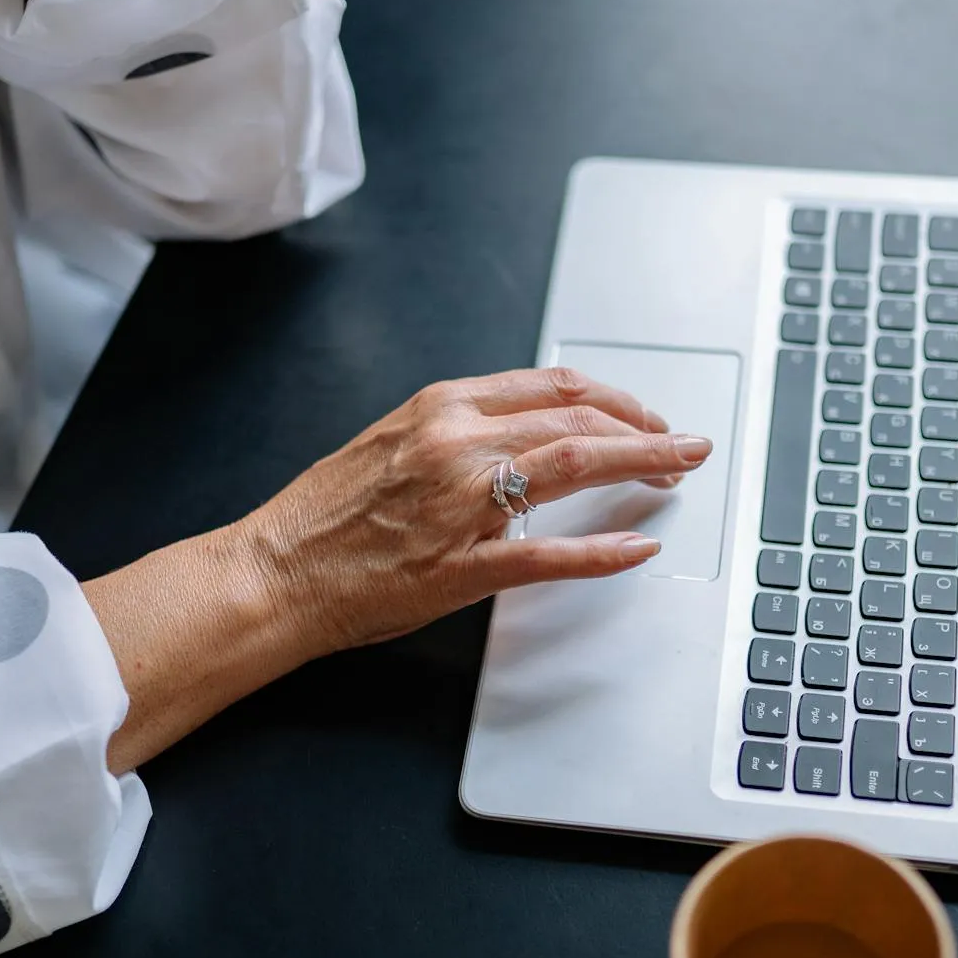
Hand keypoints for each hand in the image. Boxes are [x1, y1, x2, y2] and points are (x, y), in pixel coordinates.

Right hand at [248, 365, 710, 653]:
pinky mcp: (459, 566)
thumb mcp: (393, 443)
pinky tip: (637, 548)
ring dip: (643, 464)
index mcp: (442, 408)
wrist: (273, 570)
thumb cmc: (325, 516)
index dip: (616, 398)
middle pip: (579, 418)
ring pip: (576, 465)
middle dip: (646, 428)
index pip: (554, 386)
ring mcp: (460, 503)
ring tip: (679, 472)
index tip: (647, 414)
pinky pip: (548, 555)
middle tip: (683, 445)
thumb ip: (458, 430)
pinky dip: (603, 550)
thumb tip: (522, 430)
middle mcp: (456, 442)